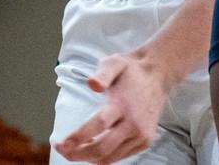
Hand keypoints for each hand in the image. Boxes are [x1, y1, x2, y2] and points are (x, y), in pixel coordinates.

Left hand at [54, 51, 168, 162]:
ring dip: (89, 158)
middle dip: (78, 154)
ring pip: (110, 157)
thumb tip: (92, 84)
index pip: (98, 126)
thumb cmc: (130, 70)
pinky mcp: (144, 141)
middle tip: (63, 151)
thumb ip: (102, 73)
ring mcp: (140, 135)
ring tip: (74, 151)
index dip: (78, 137)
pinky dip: (104, 157)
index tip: (61, 143)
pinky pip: (120, 156)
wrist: (156, 75)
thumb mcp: (114, 62)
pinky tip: (92, 150)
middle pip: (102, 148)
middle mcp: (133, 123)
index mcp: (123, 104)